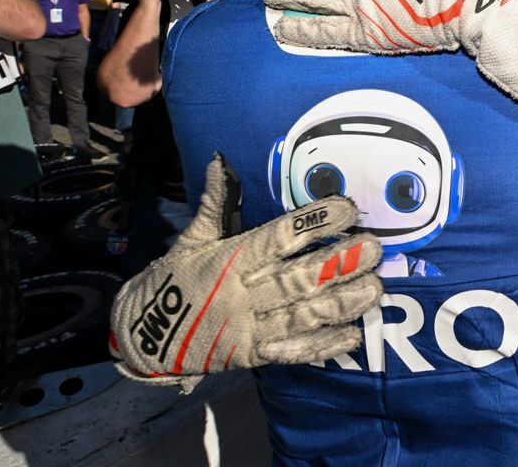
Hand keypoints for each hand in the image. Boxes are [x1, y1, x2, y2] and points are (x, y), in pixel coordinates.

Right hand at [109, 154, 382, 390]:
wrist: (142, 338)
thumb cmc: (174, 279)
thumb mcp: (192, 239)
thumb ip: (216, 202)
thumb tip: (221, 159)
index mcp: (230, 260)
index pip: (278, 237)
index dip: (314, 223)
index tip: (347, 208)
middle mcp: (242, 295)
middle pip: (297, 278)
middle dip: (339, 264)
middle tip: (375, 248)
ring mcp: (249, 329)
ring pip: (302, 316)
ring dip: (341, 303)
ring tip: (374, 288)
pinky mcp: (253, 356)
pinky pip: (293, 352)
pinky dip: (323, 345)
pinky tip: (354, 335)